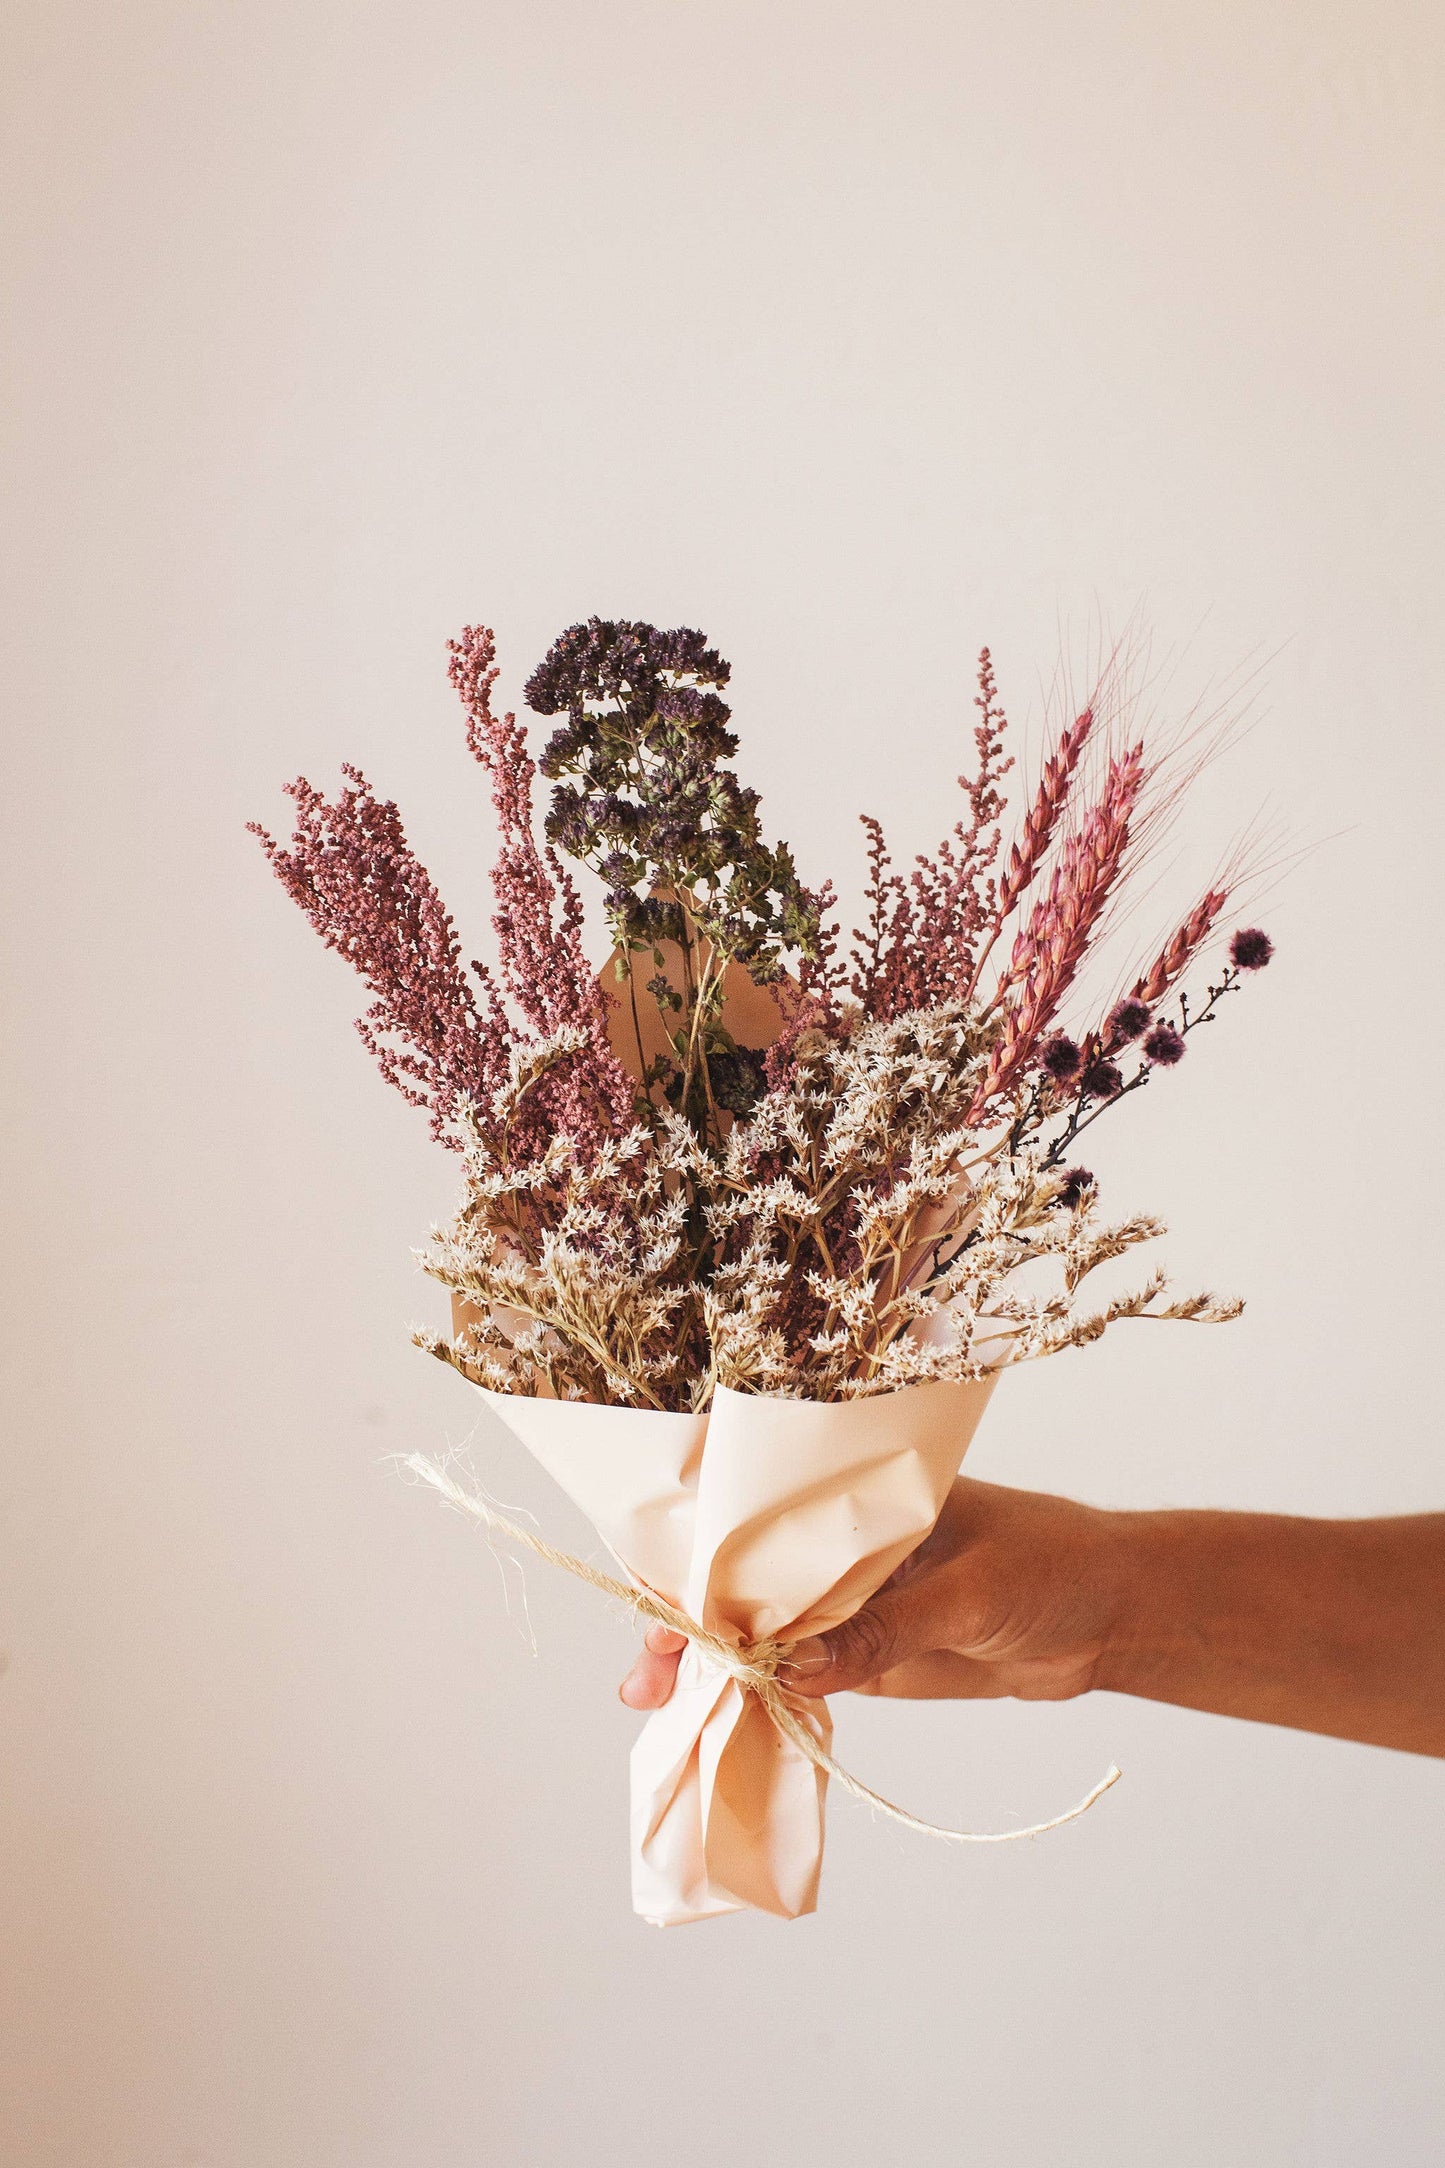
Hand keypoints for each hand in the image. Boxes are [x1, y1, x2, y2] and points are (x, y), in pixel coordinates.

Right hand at [618, 1477, 1122, 1707]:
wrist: (1112, 1615)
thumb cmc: (1053, 1566)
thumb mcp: (970, 1594)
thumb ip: (885, 1630)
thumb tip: (794, 1669)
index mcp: (857, 1496)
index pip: (760, 1518)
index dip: (701, 1559)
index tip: (661, 1604)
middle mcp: (839, 1545)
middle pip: (742, 1580)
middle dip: (687, 1623)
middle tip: (646, 1680)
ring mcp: (849, 1602)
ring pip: (759, 1632)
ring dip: (711, 1667)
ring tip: (657, 1706)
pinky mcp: (867, 1655)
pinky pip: (797, 1676)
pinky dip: (757, 1698)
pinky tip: (718, 1726)